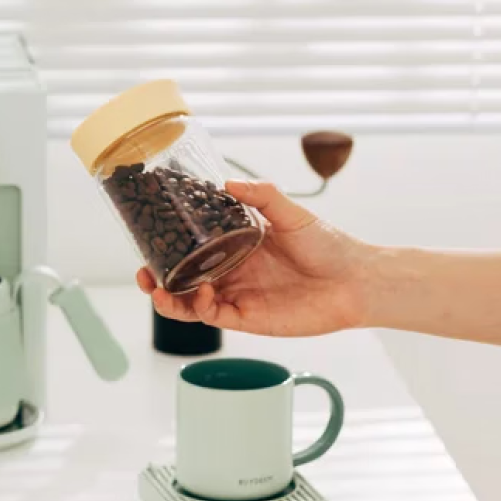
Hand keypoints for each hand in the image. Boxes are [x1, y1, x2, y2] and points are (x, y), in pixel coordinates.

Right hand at [136, 181, 371, 336]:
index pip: (193, 246)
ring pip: (191, 303)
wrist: (356, 279)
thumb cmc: (328, 244)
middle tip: (144, 272)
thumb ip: (260, 195)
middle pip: (183, 279)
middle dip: (158, 278)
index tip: (149, 235)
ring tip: (159, 289)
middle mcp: (232, 271)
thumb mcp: (289, 212)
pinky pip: (215, 316)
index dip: (168, 245)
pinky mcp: (250, 318)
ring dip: (170, 300)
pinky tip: (201, 294)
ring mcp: (239, 296)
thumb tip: (227, 182)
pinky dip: (200, 308)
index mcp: (236, 245)